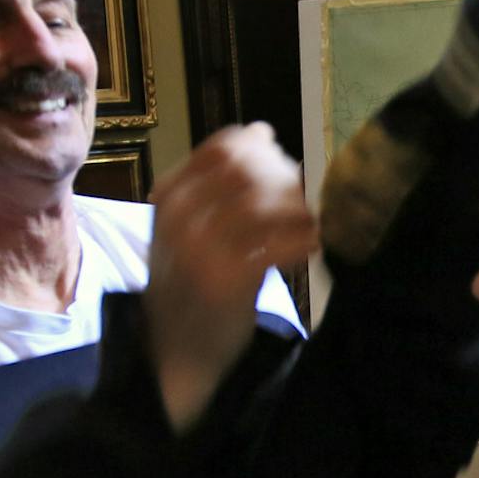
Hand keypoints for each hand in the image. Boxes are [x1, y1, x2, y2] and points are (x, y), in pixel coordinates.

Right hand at [145, 122, 315, 431]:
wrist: (174, 348)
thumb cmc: (189, 279)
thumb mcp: (189, 222)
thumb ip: (221, 179)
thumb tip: (261, 130)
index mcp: (168, 195)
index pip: (224, 148)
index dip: (264, 151)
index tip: (282, 168)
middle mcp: (179, 218)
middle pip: (248, 170)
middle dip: (286, 178)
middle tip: (301, 199)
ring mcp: (200, 250)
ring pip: (265, 205)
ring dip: (298, 210)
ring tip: (307, 224)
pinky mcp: (227, 282)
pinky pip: (278, 246)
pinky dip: (303, 241)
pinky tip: (310, 247)